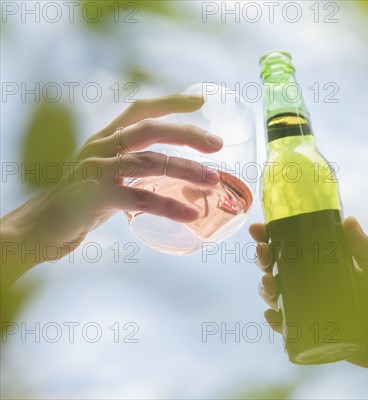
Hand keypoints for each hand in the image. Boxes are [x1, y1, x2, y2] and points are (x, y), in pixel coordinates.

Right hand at [1, 94, 222, 288]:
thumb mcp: (107, 173)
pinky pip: (139, 198)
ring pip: (150, 162)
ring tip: (213, 180)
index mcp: (105, 138)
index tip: (201, 103)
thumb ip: (134, 165)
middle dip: (187, 134)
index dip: (171, 102)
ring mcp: (96, 170)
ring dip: (186, 170)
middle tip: (217, 144)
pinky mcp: (94, 196)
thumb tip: (180, 171)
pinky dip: (169, 206)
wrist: (42, 227)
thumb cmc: (81, 200)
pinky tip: (190, 215)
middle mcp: (100, 147)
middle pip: (150, 129)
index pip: (140, 110)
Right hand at [249, 217, 367, 377]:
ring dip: (266, 288)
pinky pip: (287, 326)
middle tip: (264, 253)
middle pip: (278, 268)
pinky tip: (273, 315)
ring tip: (271, 283)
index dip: (271, 237)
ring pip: (278, 295)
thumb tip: (348, 221)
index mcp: (325, 262)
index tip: (259, 229)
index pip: (292, 246)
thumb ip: (365, 248)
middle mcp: (314, 283)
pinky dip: (276, 320)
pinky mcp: (313, 330)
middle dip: (264, 260)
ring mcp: (311, 307)